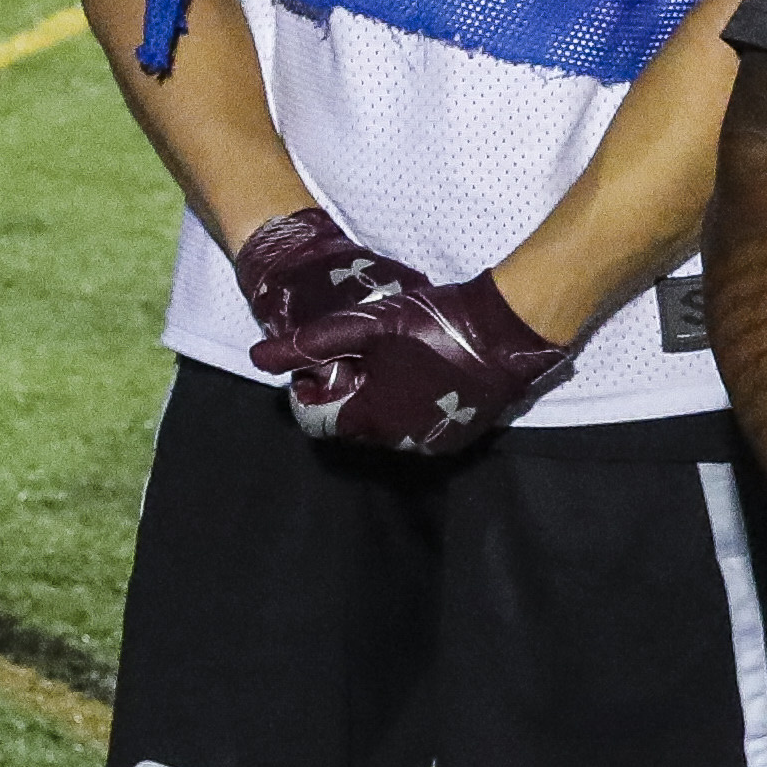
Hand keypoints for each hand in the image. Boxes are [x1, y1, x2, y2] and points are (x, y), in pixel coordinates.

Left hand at [231, 208, 577, 460]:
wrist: (509, 329)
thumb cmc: (434, 322)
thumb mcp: (365, 324)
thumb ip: (309, 344)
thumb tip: (258, 357)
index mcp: (371, 419)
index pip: (318, 421)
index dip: (310, 390)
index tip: (318, 363)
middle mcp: (400, 442)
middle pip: (352, 426)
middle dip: (344, 395)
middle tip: (354, 355)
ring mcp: (433, 444)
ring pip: (385, 428)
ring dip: (376, 401)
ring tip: (385, 361)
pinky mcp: (460, 438)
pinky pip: (418, 430)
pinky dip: (408, 407)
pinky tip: (416, 373)